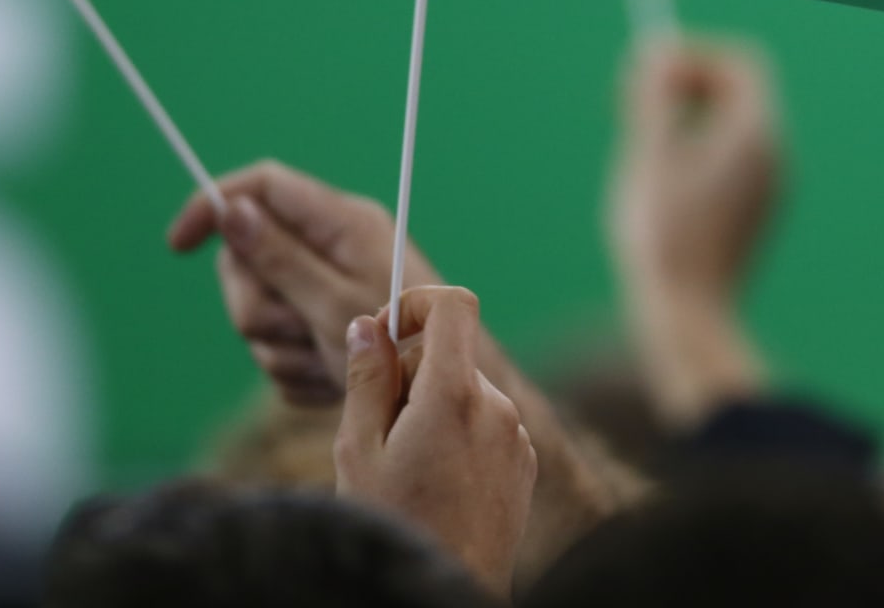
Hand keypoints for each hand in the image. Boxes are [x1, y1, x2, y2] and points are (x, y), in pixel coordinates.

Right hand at [168, 160, 441, 404]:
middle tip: (297, 331)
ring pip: (261, 314)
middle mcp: (333, 249)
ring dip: (283, 349)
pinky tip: (331, 383)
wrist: (439, 410)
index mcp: (341, 224)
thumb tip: (234, 209)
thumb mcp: (333, 304)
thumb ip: (281, 257)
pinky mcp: (324, 330)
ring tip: (326, 363)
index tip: (178, 246)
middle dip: (258, 307)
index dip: (214, 206)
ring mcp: (327, 290)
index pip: (264, 186)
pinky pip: (280, 348)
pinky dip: (298, 372)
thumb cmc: (404, 349)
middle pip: (250, 261)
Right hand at [336, 288, 535, 595]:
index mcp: (453, 394)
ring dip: (434, 408)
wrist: (449, 586)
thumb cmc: (397, 522)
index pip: (454, 305)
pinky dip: (460, 434)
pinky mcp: (524, 459)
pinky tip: (439, 481)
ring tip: (409, 465)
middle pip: (450, 354)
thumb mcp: (359, 449)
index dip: (417, 304)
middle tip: (382, 428)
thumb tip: (368, 324)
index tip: (388, 333)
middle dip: (412, 374)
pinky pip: (486, 423)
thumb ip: (366, 379)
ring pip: (465, 391)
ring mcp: (516, 434)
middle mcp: (495, 406)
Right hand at [608, 38, 781, 304]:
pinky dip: (695, 149)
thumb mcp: (648, 154)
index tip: (648, 67)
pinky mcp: (755, 212)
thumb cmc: (664, 234)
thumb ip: (654, 97)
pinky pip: (730, 159)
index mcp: (756, 133)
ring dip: (686, 116)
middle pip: (738, 91)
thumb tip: (656, 51)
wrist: (688, 316)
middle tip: (631, 96)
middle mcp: (774, 154)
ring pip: (731, 126)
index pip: (741, 63)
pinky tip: (658, 184)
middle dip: (687, 83)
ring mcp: (769, 186)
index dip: (695, 55)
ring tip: (638, 144)